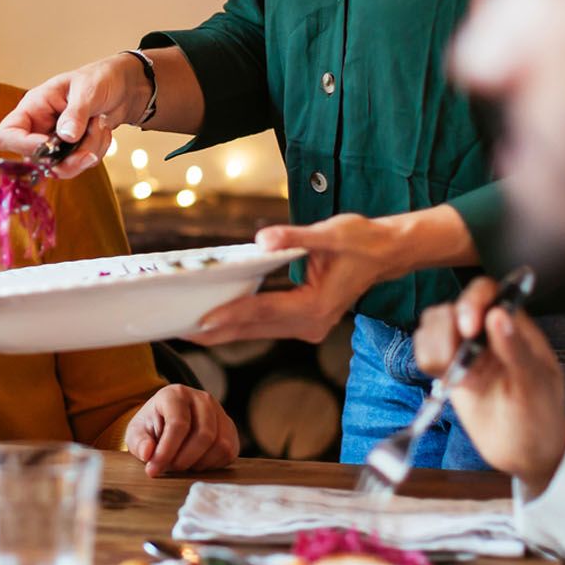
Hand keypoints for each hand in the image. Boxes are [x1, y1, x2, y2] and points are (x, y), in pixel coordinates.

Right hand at [0, 54, 148, 177]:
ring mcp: (55, 143)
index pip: (6, 135)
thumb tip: (66, 137)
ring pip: (62, 167)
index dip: (22, 146)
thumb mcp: (87, 90)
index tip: (51, 144)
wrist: (124, 88)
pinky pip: (80, 165)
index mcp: (33, 108)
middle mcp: (39, 128)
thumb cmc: (99, 78)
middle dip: (69, 155)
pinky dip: (97, 150)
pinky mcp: (72, 152)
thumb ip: (75, 113)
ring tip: (101, 124)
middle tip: (93, 135)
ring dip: (88, 150)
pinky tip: (103, 130)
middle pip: (37, 160)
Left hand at [125, 384, 239, 476]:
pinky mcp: (230, 429)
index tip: (153, 469)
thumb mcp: (137, 432)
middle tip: (170, 469)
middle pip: (204, 435)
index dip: (166, 451)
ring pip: (220, 444)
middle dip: (184, 459)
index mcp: (176, 394)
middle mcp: (202, 399)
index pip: (178, 424)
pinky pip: (228, 452)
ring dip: (198, 463)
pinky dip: (211, 464)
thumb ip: (139, 441)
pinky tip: (195, 463)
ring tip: (181, 464)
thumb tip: (147, 453)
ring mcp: (220, 412)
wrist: (169, 421)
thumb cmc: (152, 426)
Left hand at [193, 214, 401, 344]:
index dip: (229, 314)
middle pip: (254, 328)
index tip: (199, 321)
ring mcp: (308, 326)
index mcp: (315, 306)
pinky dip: (241, 322)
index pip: (262, 311)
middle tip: (178, 330)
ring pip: (258, 330)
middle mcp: (310, 323)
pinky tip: (218, 319)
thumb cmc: (362, 241)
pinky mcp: (305, 320)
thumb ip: (295, 237)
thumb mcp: (330, 233)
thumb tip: (264, 239)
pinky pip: (266, 324)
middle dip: (216, 330)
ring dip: (225, 329)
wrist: (386, 252)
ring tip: (188, 327)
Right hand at [414, 278, 564, 494]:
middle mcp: (488, 332)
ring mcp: (466, 349)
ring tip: (452, 373)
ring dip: (434, 344)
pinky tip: (444, 378)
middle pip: (455, 304)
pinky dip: (426, 358)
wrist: (525, 455)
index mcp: (516, 327)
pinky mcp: (448, 368)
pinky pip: (424, 347)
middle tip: (457, 360)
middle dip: (449, 327)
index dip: (474, 300)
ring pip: (434, 322)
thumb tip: (498, 314)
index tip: (469, 327)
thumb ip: (516, 350)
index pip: (490, 292)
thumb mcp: (535, 387)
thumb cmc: (540, 419)